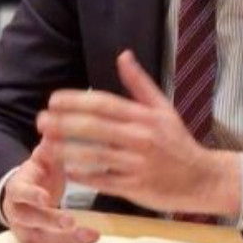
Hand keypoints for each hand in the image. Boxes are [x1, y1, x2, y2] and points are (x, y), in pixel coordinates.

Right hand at [2, 137, 99, 242]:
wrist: (23, 196)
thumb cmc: (38, 174)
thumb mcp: (42, 159)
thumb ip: (48, 145)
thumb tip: (53, 127)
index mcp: (18, 187)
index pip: (20, 192)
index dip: (31, 195)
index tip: (45, 197)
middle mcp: (18, 212)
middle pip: (30, 220)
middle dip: (50, 221)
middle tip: (70, 221)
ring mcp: (26, 230)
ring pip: (43, 239)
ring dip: (67, 238)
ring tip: (91, 234)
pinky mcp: (38, 242)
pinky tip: (92, 237)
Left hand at [38, 50, 242, 216]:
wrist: (201, 178)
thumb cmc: (178, 142)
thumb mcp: (163, 108)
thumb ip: (140, 83)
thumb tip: (123, 55)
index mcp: (145, 116)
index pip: (105, 104)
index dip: (77, 101)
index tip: (54, 100)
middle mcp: (140, 138)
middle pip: (95, 128)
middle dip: (64, 123)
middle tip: (41, 121)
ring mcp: (137, 164)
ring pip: (95, 155)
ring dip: (67, 150)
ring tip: (46, 146)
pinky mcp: (135, 187)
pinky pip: (103, 181)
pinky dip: (84, 176)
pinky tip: (67, 170)